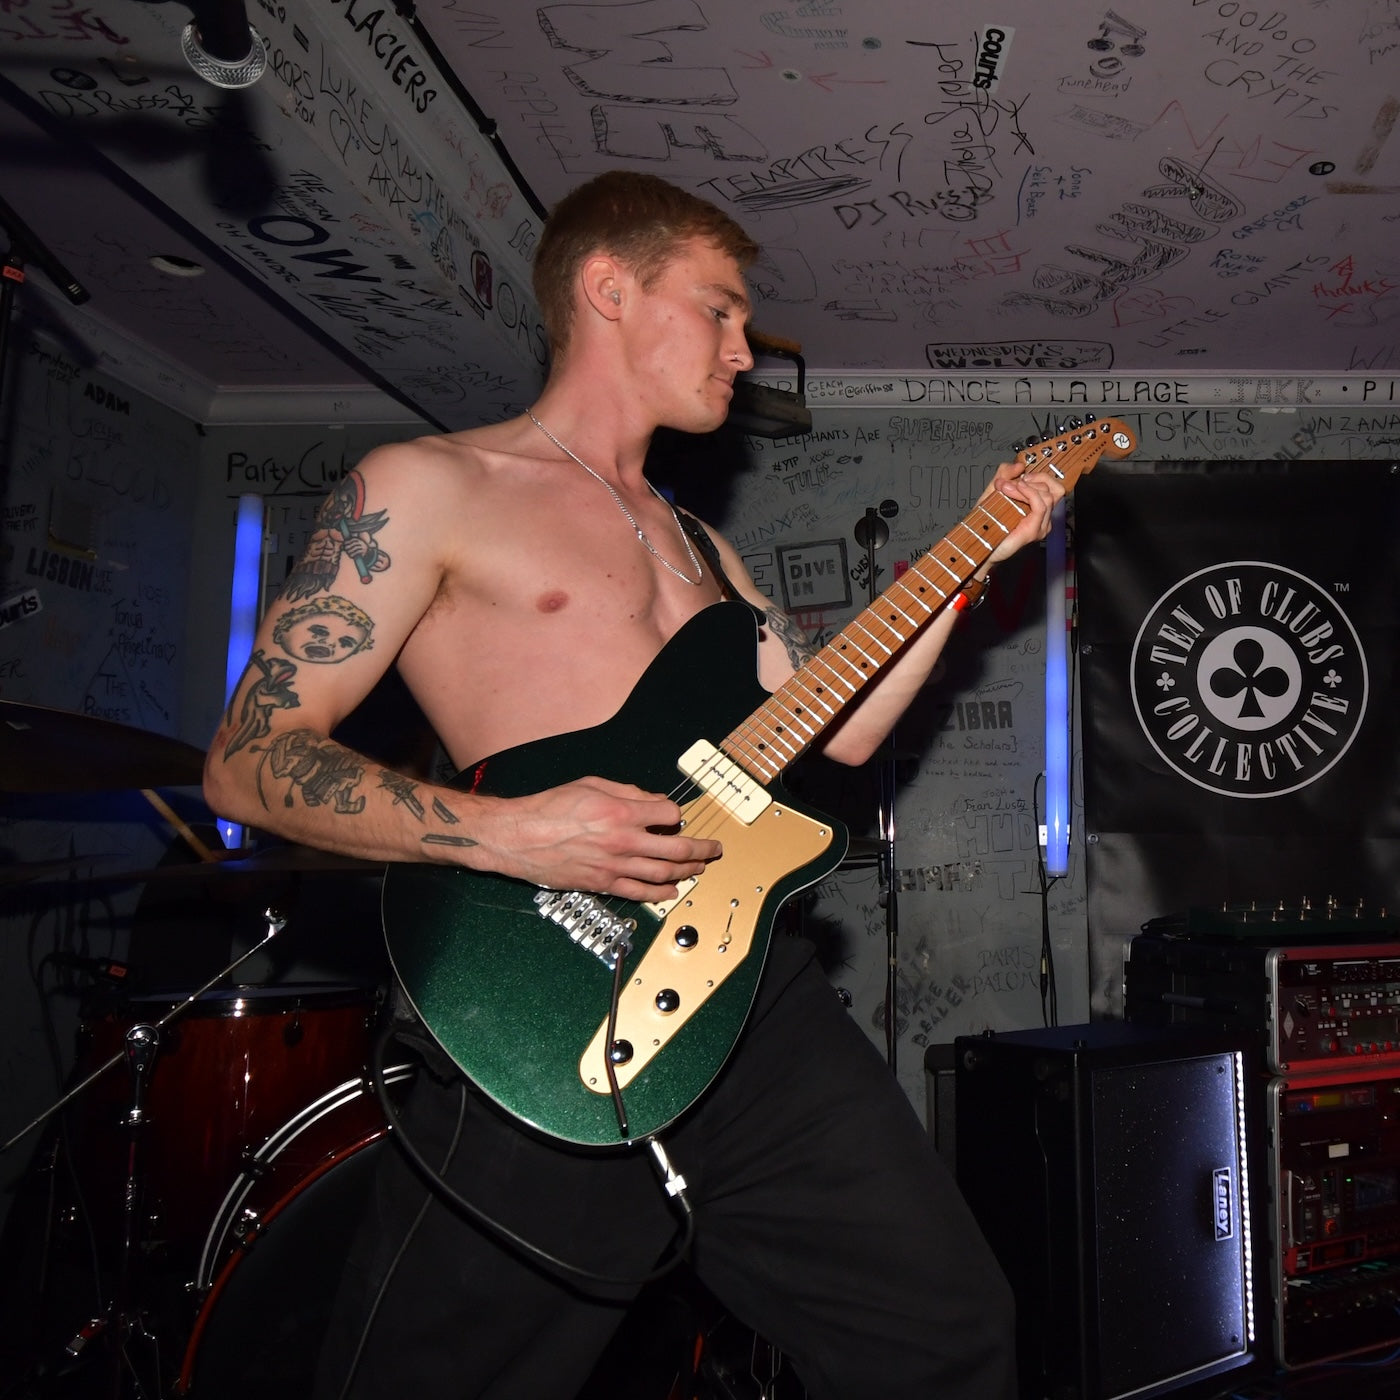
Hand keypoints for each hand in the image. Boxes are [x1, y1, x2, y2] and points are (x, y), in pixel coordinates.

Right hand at [486, 776, 722, 900]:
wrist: (518, 836)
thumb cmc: (549, 807)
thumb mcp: (591, 784)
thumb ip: (627, 792)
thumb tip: (653, 801)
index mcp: (621, 812)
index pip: (669, 815)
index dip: (676, 815)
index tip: (675, 816)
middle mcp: (623, 841)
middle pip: (676, 849)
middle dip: (701, 849)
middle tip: (714, 849)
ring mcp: (614, 866)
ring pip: (663, 874)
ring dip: (687, 872)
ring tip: (700, 868)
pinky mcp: (602, 884)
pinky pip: (639, 893)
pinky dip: (659, 894)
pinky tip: (671, 891)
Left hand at [982, 459, 1064, 564]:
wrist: (979, 544)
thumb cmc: (987, 523)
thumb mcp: (994, 492)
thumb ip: (1004, 475)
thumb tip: (1018, 464)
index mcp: (1038, 507)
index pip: (1054, 486)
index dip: (1040, 475)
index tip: (1021, 475)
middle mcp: (1043, 517)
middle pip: (1053, 488)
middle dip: (1031, 479)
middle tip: (1009, 482)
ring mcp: (1041, 525)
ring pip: (1047, 495)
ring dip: (1024, 486)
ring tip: (1005, 487)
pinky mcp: (1034, 530)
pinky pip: (1040, 505)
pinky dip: (1028, 493)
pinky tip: (1014, 490)